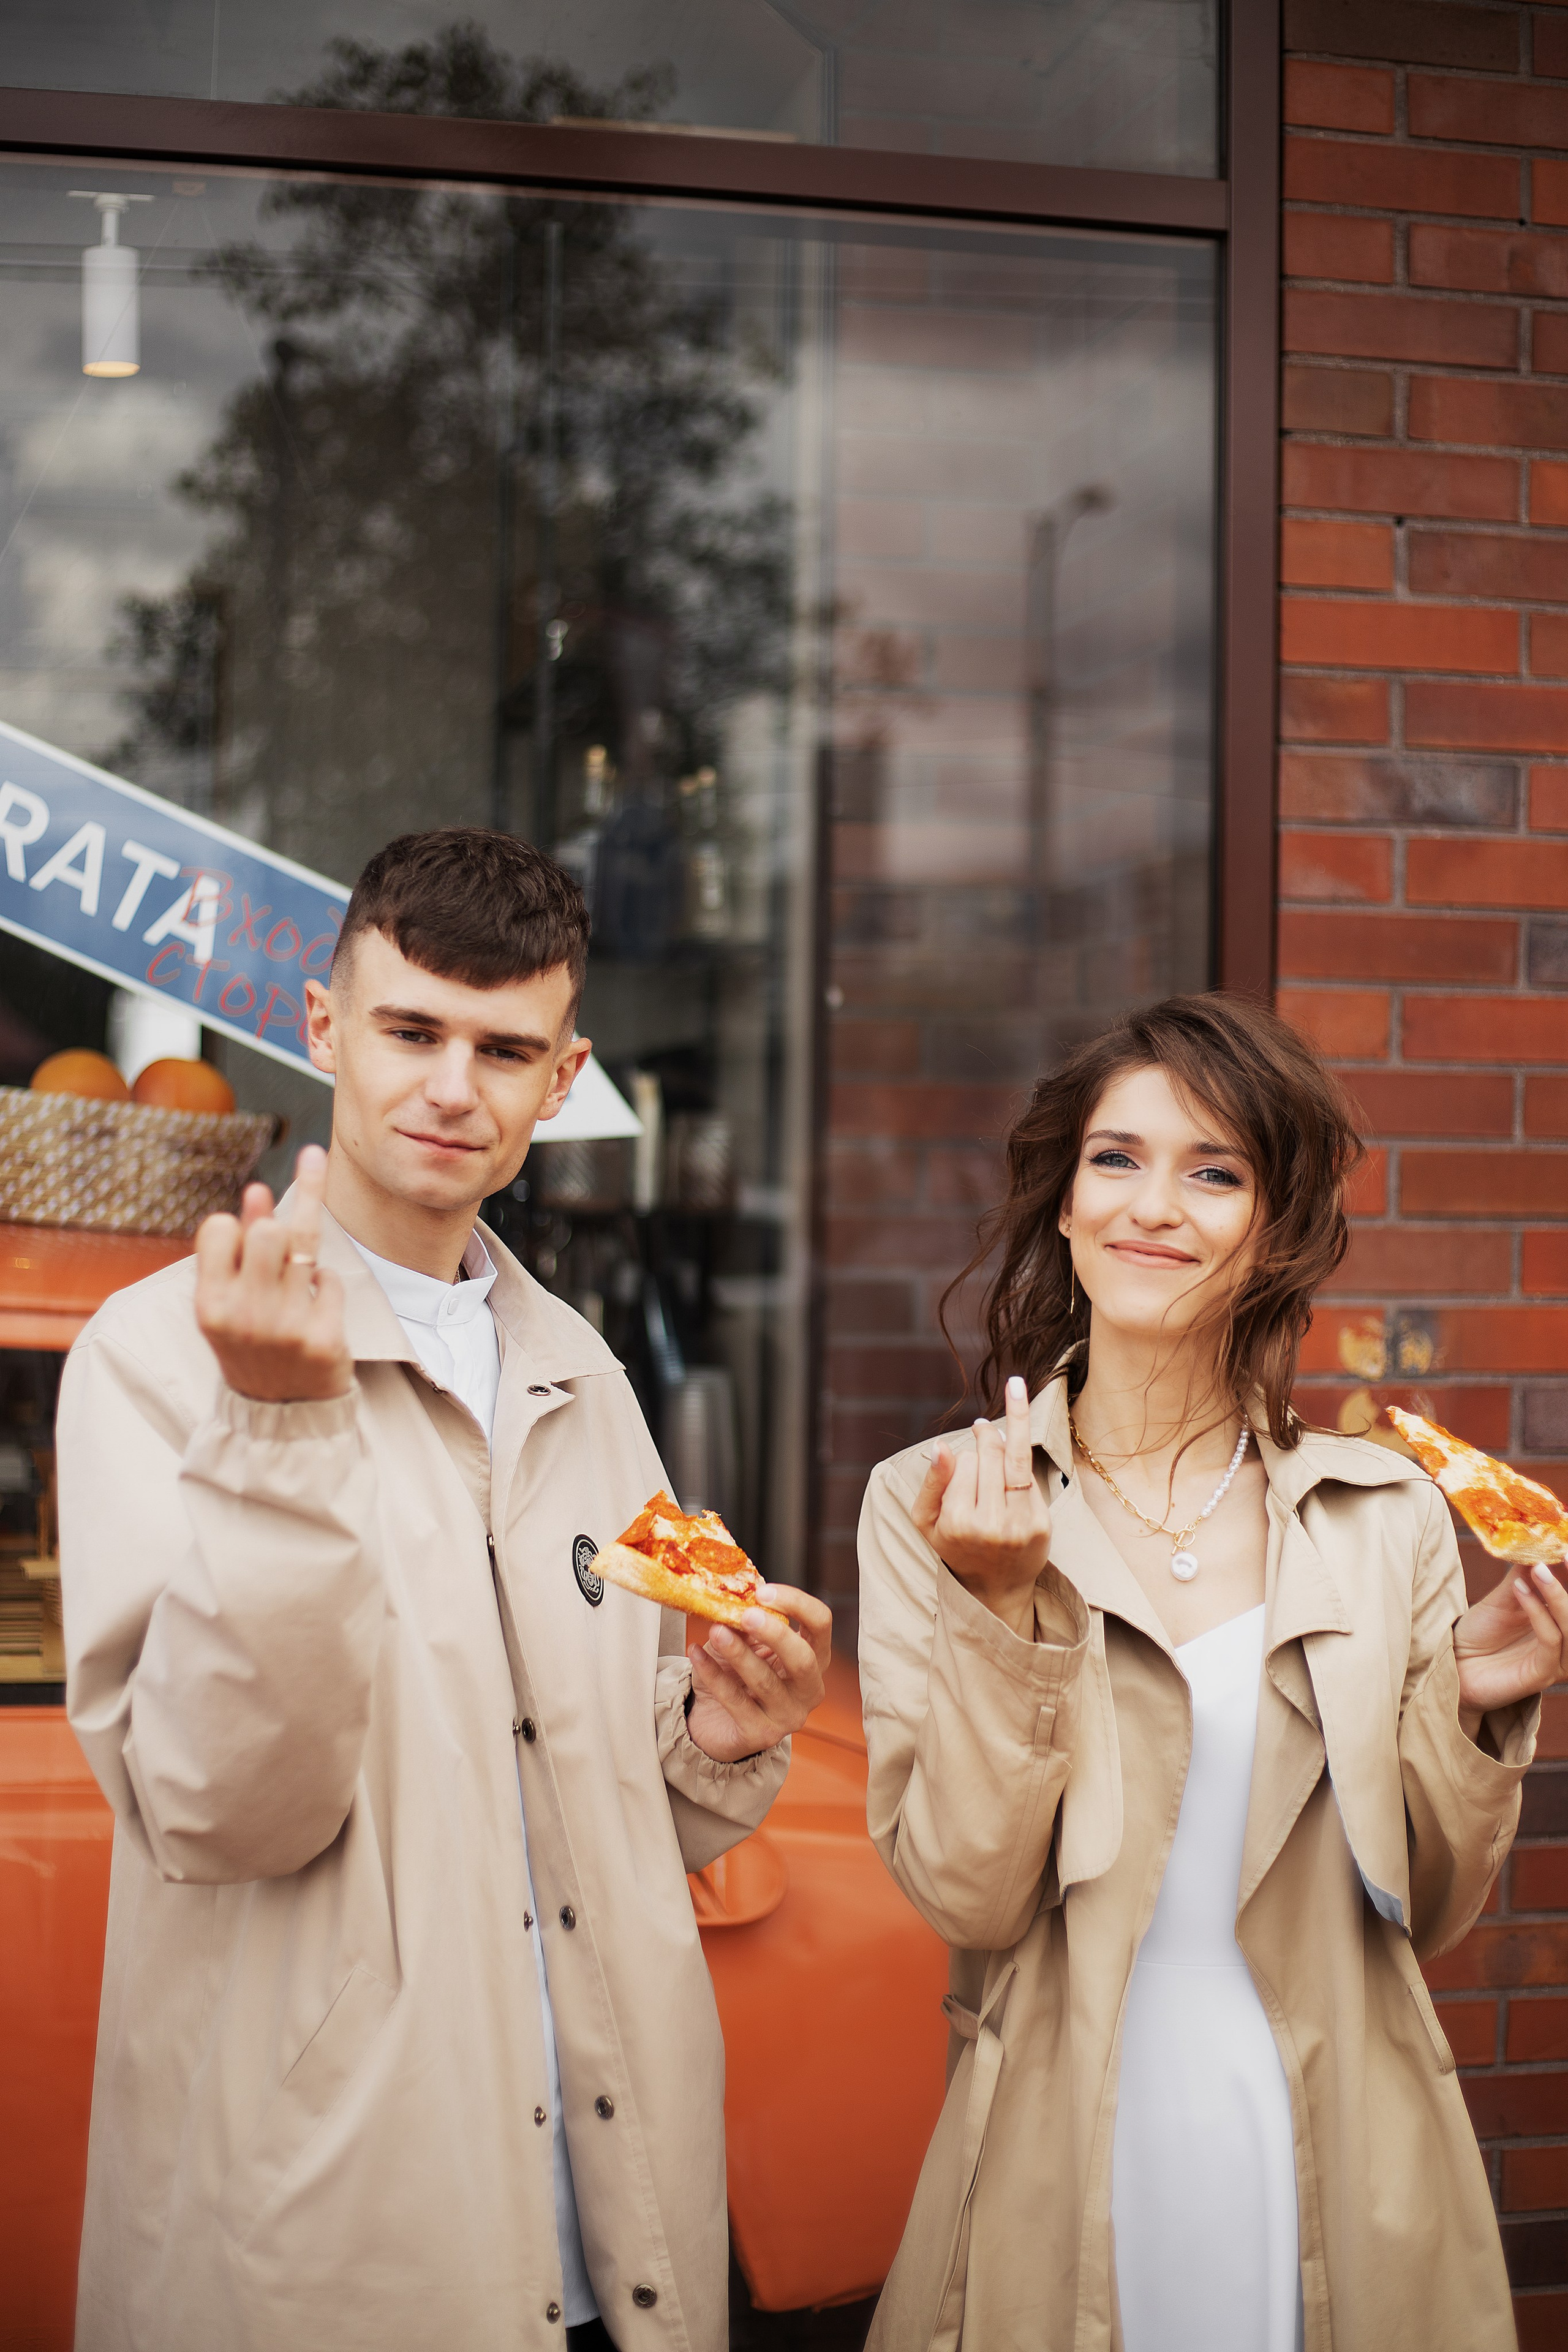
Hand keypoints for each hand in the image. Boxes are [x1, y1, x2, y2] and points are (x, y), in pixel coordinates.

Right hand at [195, 1146, 353, 1403]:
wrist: (280, 1413)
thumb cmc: (253, 1344)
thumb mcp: (231, 1302)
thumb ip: (240, 1248)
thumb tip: (258, 1188)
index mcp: (210, 1304)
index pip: (218, 1227)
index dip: (235, 1227)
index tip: (243, 1245)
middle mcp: (243, 1314)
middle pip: (268, 1229)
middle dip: (277, 1233)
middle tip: (278, 1261)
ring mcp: (284, 1327)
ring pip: (303, 1244)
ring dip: (302, 1256)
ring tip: (296, 1279)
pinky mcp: (322, 1337)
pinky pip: (331, 1277)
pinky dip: (326, 1285)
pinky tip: (316, 1308)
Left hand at [685, 1582, 832, 1761]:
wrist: (714, 1720)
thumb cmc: (737, 1675)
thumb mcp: (745, 1643)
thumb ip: (748, 1624)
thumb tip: (739, 1599)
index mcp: (813, 1657)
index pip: (820, 1623)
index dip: (797, 1603)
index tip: (763, 1591)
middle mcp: (809, 1689)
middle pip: (803, 1659)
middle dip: (775, 1633)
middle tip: (746, 1614)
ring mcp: (788, 1716)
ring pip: (766, 1682)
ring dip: (738, 1652)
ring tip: (714, 1630)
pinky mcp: (761, 1735)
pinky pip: (735, 1701)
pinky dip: (713, 1674)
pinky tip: (695, 1653)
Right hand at [912, 1375, 1051, 1639]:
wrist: (995, 1588)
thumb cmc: (955, 1548)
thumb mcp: (927, 1522)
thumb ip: (931, 1483)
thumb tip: (941, 1446)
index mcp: (958, 1523)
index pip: (965, 1463)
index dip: (964, 1454)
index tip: (964, 1447)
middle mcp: (991, 1525)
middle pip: (992, 1456)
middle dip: (987, 1435)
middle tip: (982, 1424)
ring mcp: (1020, 1525)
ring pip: (1015, 1461)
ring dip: (1013, 1428)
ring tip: (1014, 1394)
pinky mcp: (1041, 1525)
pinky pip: (1031, 1478)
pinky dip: (1022, 1461)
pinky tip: (1018, 1450)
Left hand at [1454, 1559, 1567, 1734]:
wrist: (1455, 1666)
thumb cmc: (1480, 1633)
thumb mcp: (1502, 1597)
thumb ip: (1521, 1573)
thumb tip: (1533, 1540)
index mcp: (1559, 1620)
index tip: (1567, 1543)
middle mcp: (1564, 1640)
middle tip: (1563, 1551)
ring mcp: (1556, 1659)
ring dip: (1558, 1595)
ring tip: (1537, 1568)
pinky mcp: (1543, 1674)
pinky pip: (1551, 1641)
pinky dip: (1538, 1613)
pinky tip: (1519, 1590)